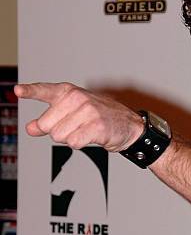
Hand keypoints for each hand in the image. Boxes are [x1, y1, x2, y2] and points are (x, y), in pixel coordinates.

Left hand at [15, 82, 143, 150]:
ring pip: (59, 136)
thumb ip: (49, 120)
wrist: (129, 125)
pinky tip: (91, 136)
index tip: (17, 91)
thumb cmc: (99, 118)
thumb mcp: (71, 115)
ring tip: (84, 131)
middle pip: (47, 125)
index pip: (45, 90)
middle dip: (56, 132)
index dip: (30, 91)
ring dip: (70, 139)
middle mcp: (77, 98)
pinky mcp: (96, 126)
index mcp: (69, 92)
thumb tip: (31, 128)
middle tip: (74, 127)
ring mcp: (87, 111)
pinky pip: (74, 142)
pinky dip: (80, 144)